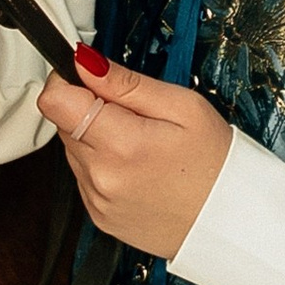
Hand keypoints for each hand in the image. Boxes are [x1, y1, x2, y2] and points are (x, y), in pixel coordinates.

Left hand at [37, 50, 232, 258]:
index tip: (90, 80)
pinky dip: (104, 167)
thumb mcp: (183, 107)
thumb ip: (126, 83)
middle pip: (63, 123)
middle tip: (136, 118)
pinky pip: (85, 178)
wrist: (230, 222)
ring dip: (97, 140)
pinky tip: (137, 169)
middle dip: (90, 110)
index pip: (55, 101)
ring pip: (73, 150)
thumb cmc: (216, 164)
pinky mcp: (99, 216)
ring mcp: (98, 200)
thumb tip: (86, 62)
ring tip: (141, 147)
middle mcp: (101, 177)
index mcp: (121, 144)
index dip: (67, 81)